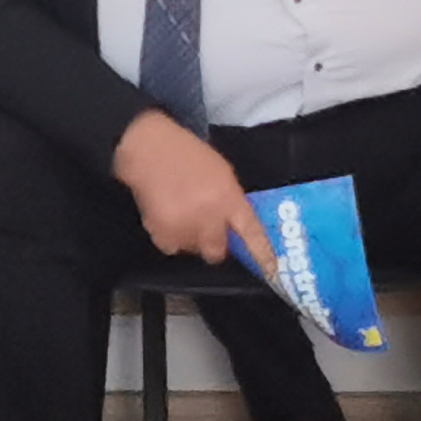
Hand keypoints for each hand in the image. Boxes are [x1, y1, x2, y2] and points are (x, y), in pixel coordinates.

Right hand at [113, 108, 273, 267]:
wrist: (148, 150)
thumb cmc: (188, 156)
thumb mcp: (221, 174)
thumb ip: (229, 200)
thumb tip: (231, 225)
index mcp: (228, 199)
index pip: (251, 233)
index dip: (262, 255)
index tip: (271, 271)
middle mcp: (209, 218)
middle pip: (217, 252)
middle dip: (214, 246)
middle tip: (206, 231)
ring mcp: (184, 228)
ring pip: (192, 250)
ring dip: (189, 239)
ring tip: (179, 214)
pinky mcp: (161, 233)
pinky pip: (171, 246)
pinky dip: (169, 236)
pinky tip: (165, 215)